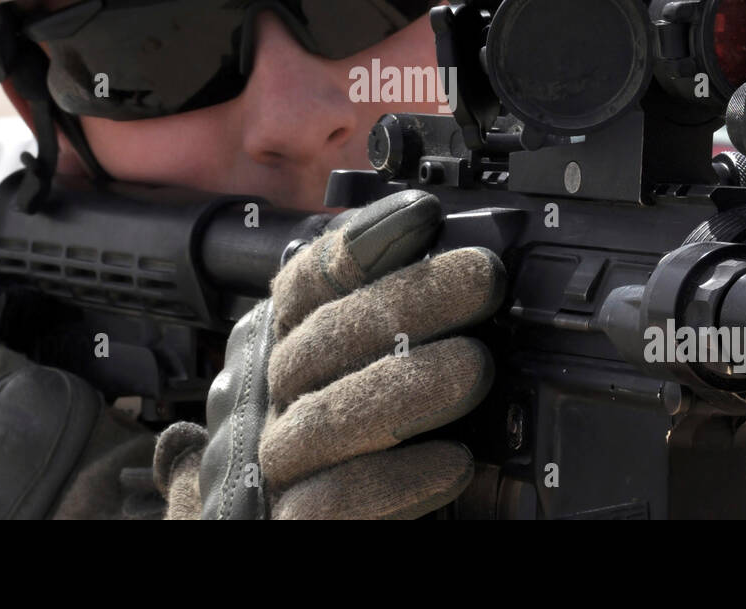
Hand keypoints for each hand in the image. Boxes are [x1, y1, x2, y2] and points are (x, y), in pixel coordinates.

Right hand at [156, 190, 503, 518]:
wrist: (267, 530)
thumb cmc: (323, 452)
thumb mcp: (344, 372)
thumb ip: (375, 328)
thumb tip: (439, 254)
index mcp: (277, 347)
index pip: (305, 284)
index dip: (360, 245)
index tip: (423, 216)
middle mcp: (263, 398)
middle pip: (324, 338)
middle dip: (408, 301)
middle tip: (482, 278)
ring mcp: (268, 463)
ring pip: (325, 417)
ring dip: (404, 386)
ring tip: (475, 367)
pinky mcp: (284, 526)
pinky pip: (332, 502)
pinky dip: (395, 481)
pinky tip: (455, 463)